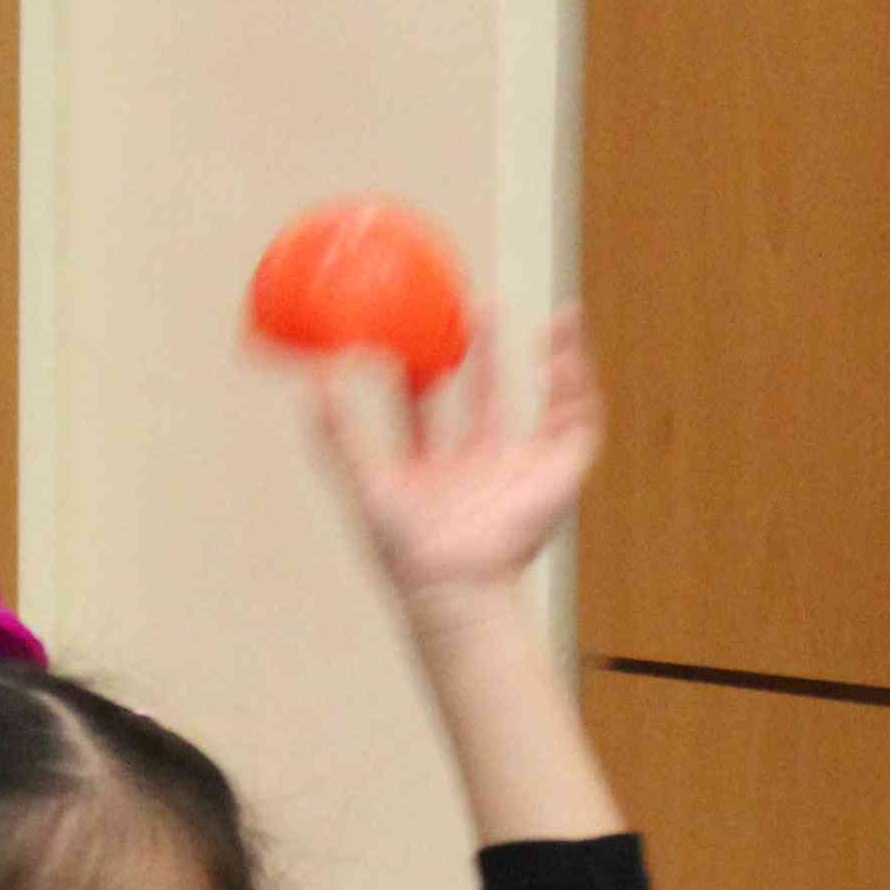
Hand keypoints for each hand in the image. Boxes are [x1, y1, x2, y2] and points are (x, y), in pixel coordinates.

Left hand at [313, 310, 603, 624]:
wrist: (458, 582)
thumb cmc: (411, 551)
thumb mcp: (368, 486)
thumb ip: (340, 440)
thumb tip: (312, 387)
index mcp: (435, 473)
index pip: (424, 413)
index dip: (416, 374)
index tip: (408, 334)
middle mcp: (480, 470)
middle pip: (484, 400)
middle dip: (484, 355)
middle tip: (475, 307)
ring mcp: (521, 472)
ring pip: (542, 406)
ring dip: (553, 362)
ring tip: (557, 318)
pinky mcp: (557, 477)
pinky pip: (576, 422)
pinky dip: (577, 384)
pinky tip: (566, 350)